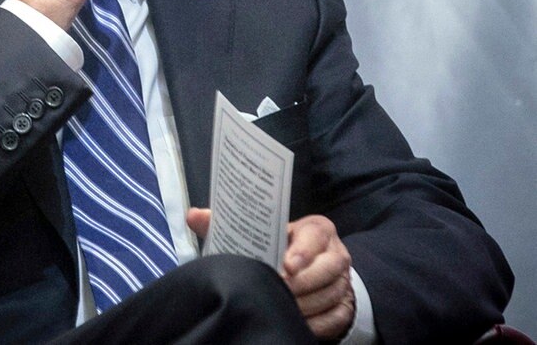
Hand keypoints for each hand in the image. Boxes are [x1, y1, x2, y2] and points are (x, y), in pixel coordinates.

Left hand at [187, 209, 354, 340]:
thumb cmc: (281, 246)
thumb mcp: (261, 232)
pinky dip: (315, 323)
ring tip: (280, 306)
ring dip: (305, 304)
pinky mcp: (345, 306)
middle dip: (300, 284)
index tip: (285, 265)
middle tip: (277, 290)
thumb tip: (192, 215)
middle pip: (327, 270)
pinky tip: (294, 321)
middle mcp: (336, 253)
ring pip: (329, 296)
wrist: (310, 268)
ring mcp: (343, 282)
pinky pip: (334, 319)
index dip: (302, 251)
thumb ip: (229, 224)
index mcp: (317, 229)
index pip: (315, 237)